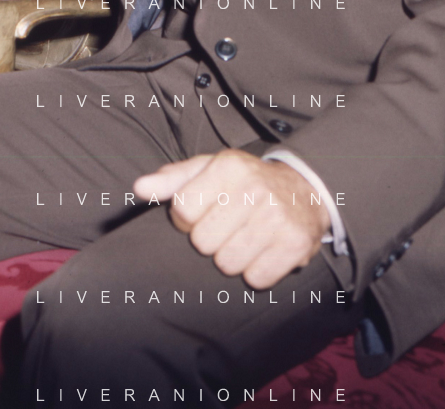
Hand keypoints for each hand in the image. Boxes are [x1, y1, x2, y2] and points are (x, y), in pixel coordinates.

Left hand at [133, 150, 332, 288]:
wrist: (304, 190)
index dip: (184, 220)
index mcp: (228, 166)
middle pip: (203, 241)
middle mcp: (254, 189)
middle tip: (225, 228)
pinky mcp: (296, 245)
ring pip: (227, 263)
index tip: (198, 215)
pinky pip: (257, 279)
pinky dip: (256, 272)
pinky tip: (262, 252)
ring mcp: (277, 218)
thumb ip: (172, 180)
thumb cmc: (243, 181)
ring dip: (231, 258)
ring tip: (243, 239)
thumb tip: (139, 188)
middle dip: (209, 240)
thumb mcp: (208, 169)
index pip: (182, 210)